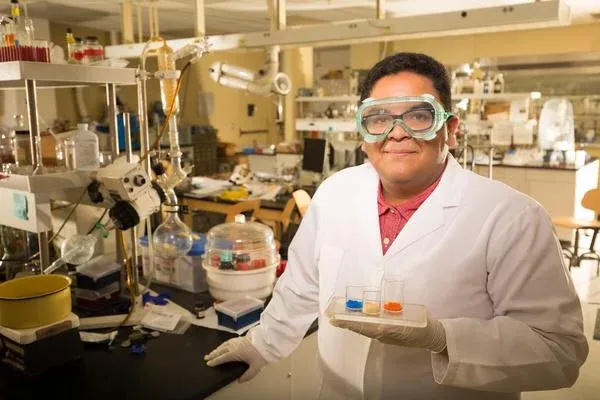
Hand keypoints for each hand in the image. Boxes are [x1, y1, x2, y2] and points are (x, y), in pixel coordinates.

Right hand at [204, 337, 267, 381]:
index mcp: (236, 353)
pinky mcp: (240, 338)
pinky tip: (224, 345)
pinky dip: (223, 344)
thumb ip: (247, 375)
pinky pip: (228, 341)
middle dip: (213, 354)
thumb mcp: (256, 367)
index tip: (209, 363)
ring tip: (212, 352)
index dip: (215, 361)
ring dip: (217, 348)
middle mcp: (234, 346)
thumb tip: (240, 380)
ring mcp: (237, 341)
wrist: (268, 341)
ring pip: (224, 345)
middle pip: (221, 350)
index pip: (222, 358)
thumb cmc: (261, 352)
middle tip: (206, 357)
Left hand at [330, 317, 446, 352]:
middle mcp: (383, 334)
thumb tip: (384, 321)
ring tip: (338, 320)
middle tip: (332, 319)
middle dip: (346, 324)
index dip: (350, 323)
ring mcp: (385, 335)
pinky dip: (361, 326)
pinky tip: (355, 322)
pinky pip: (371, 330)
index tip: (338, 321)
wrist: (431, 336)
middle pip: (361, 329)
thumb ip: (397, 320)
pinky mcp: (387, 334)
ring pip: (364, 330)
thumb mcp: (410, 321)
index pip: (365, 327)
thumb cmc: (421, 325)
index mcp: (387, 331)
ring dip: (351, 325)